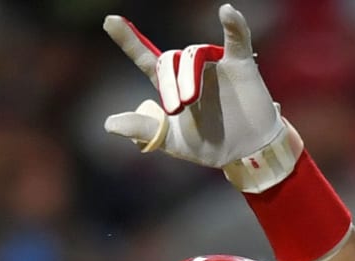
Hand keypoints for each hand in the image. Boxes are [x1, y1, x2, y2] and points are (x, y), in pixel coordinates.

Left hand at [103, 5, 281, 168]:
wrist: (247, 153)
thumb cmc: (209, 144)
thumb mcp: (172, 141)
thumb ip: (143, 130)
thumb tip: (108, 124)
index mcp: (172, 85)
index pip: (146, 58)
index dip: (128, 40)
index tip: (110, 21)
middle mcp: (191, 69)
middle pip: (169, 60)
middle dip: (169, 83)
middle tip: (178, 108)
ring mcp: (216, 64)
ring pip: (194, 54)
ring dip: (189, 75)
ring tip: (191, 100)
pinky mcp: (240, 65)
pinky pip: (237, 39)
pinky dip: (234, 25)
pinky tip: (228, 12)